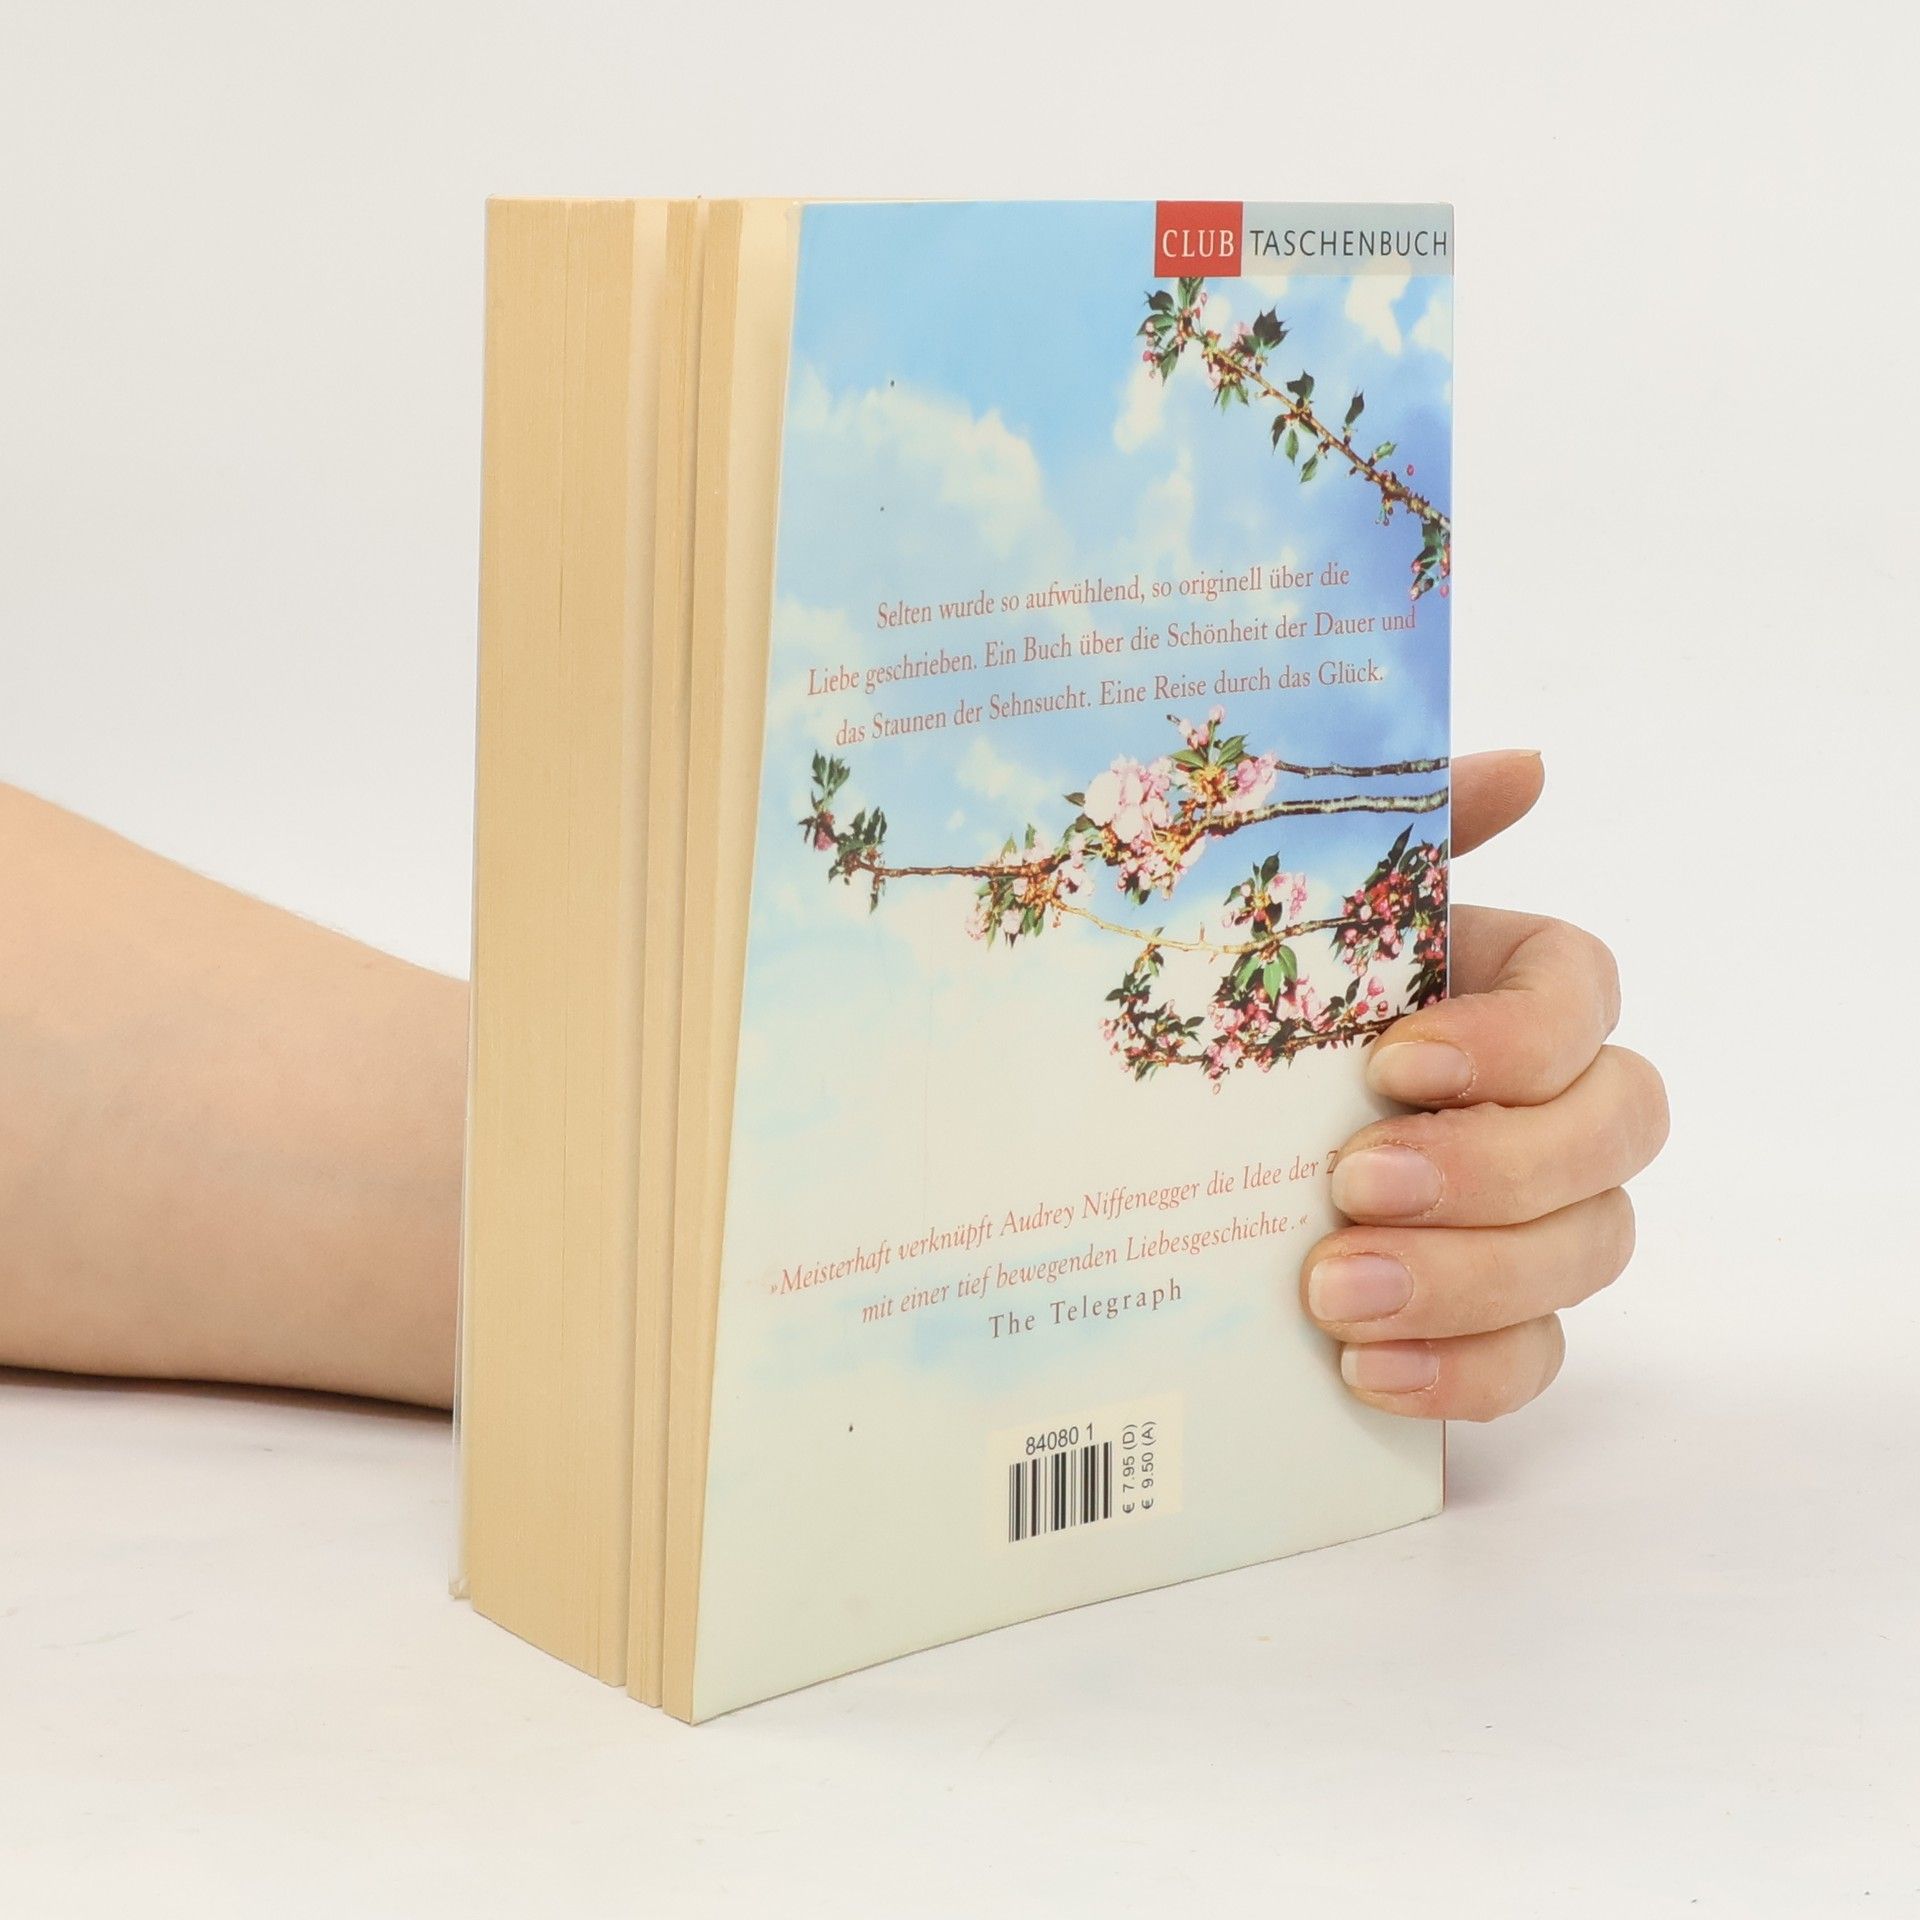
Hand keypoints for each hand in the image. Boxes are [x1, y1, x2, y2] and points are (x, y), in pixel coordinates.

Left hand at [1302, 750, 1668, 1420]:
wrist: (1175, 1132)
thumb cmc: (1249, 1003)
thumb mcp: (1297, 904)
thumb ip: (1408, 831)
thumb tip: (1530, 764)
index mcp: (1505, 988)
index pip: (1584, 997)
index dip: (1514, 1037)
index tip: (1395, 1062)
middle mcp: (1550, 1097)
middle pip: (1616, 1130)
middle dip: (1495, 1164)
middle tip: (1353, 1184)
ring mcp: (1537, 1215)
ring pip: (1591, 1250)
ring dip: (1472, 1276)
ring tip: (1334, 1291)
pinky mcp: (1494, 1319)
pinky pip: (1537, 1360)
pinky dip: (1465, 1373)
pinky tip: (1365, 1371)